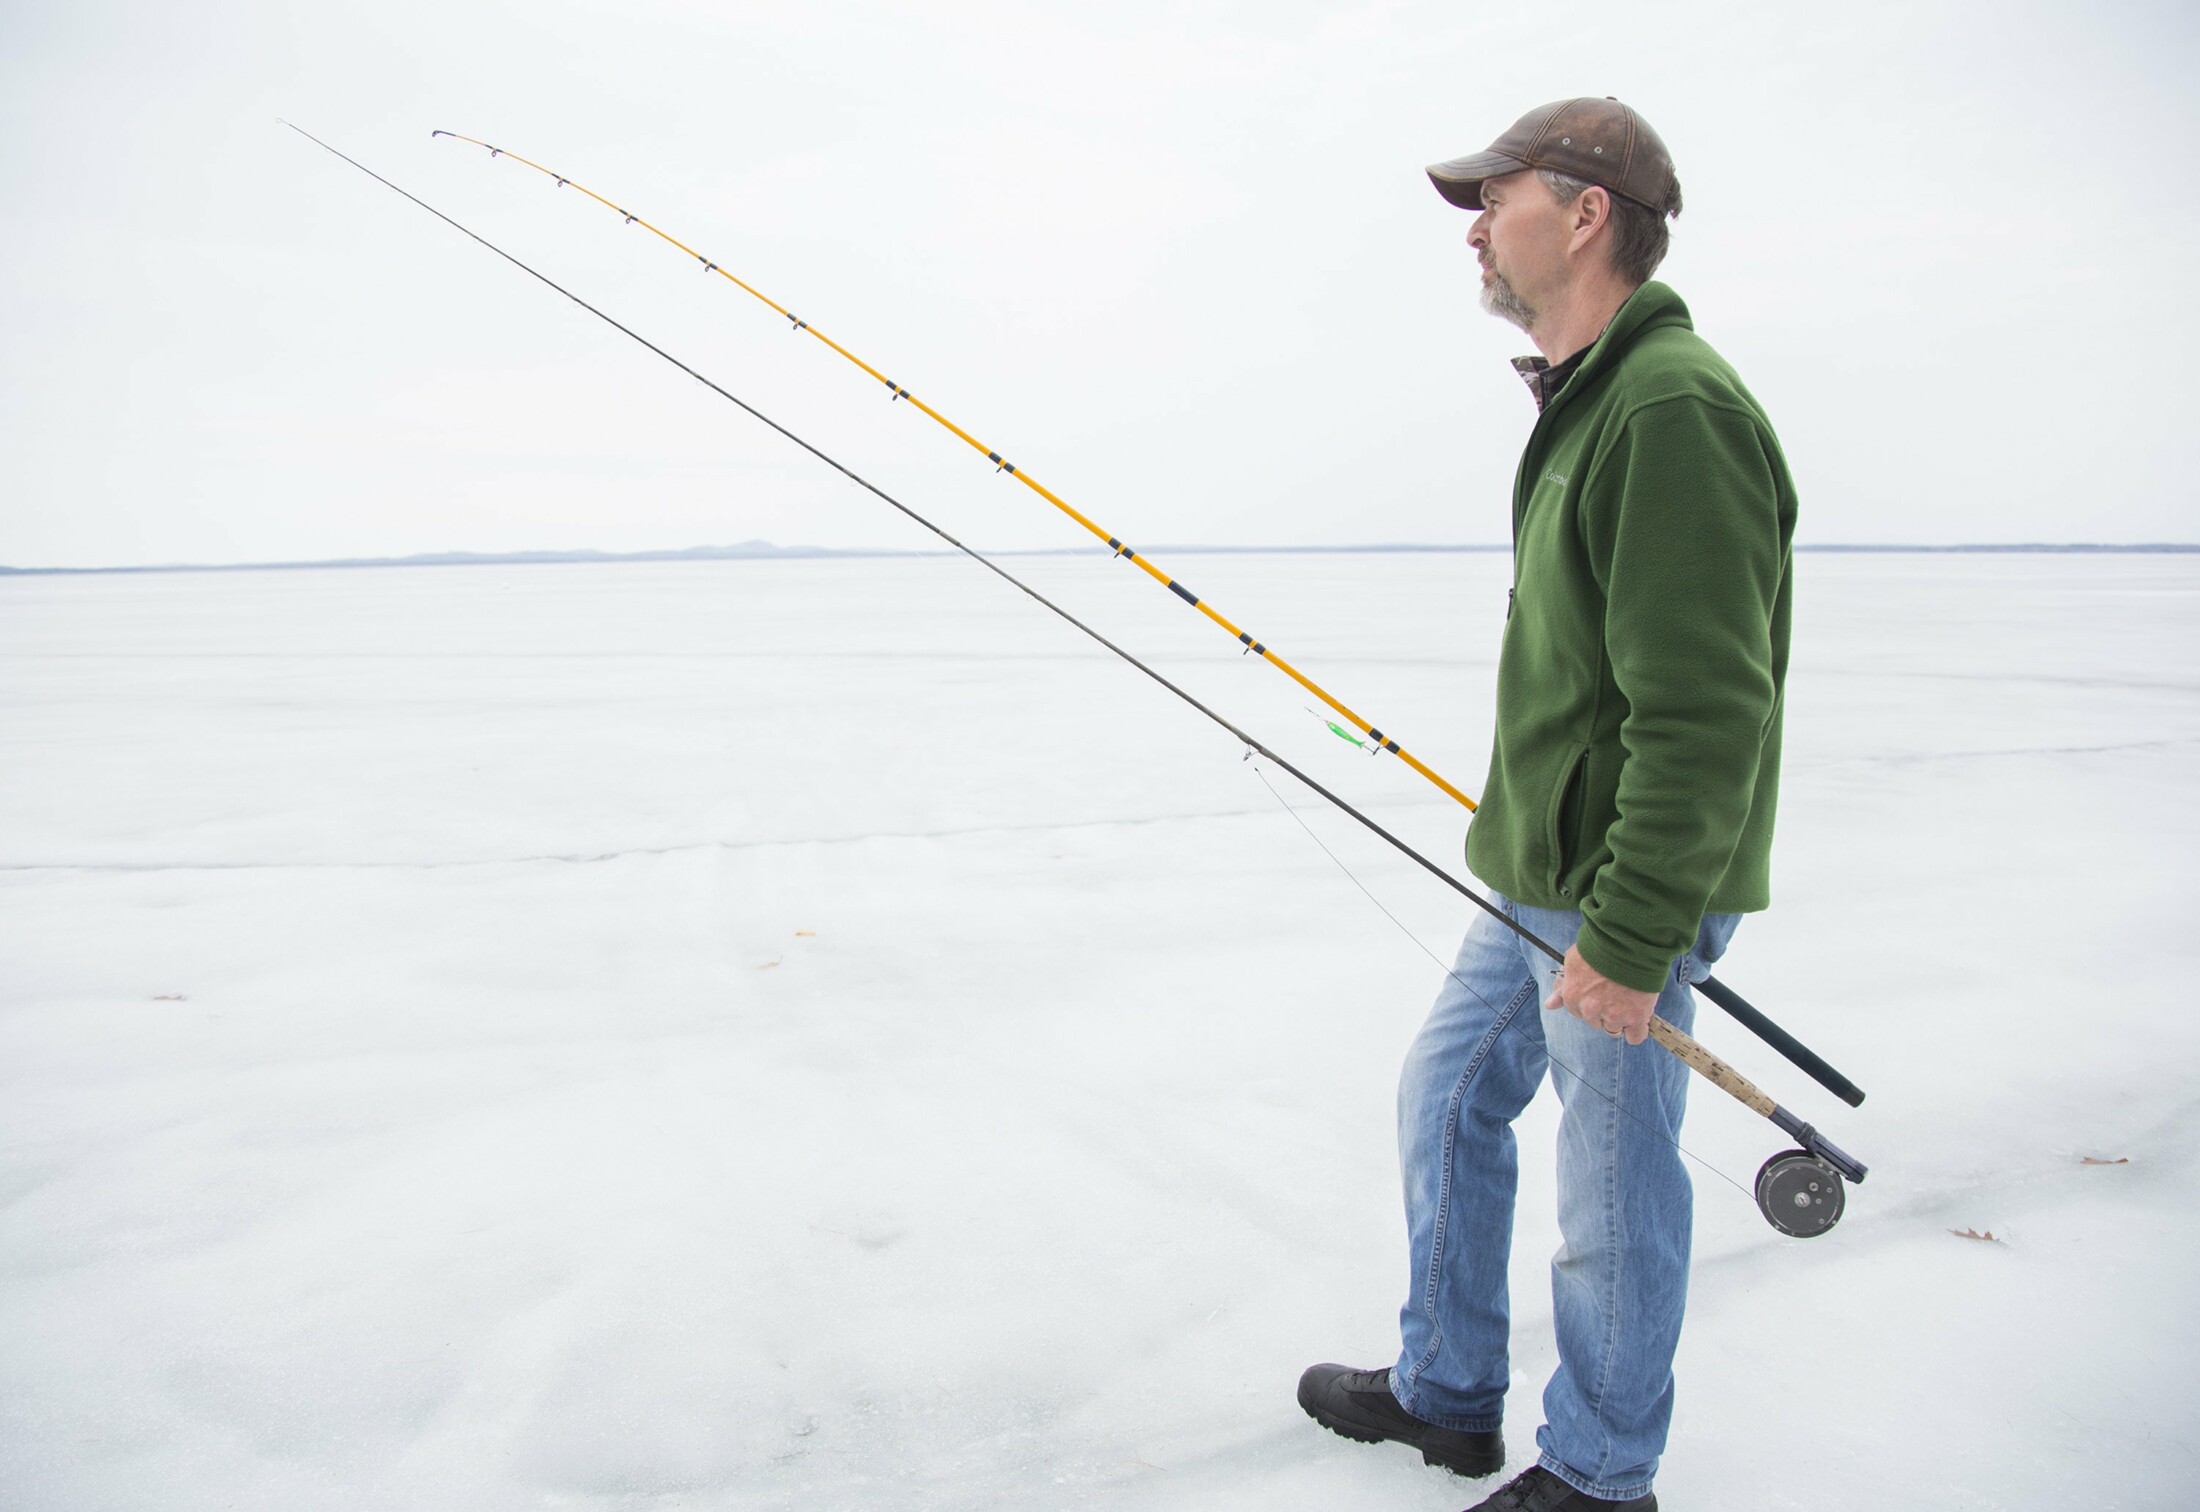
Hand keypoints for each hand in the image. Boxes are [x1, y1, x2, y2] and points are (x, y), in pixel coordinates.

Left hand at [1543, 943, 1658, 1045]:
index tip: (1598, 992)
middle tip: (1614, 992)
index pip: (1577, 1012)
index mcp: (1572, 997)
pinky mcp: (1636, 1017)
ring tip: (1629, 997)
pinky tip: (1639, 1019)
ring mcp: (1614, 1015)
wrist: (1628, 942)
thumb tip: (1550, 1005)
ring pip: (1615, 1028)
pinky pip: (1635, 1036)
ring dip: (1621, 1018)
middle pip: (1596, 1022)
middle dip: (1603, 1010)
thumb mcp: (1572, 962)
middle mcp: (1590, 1009)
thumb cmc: (1599, 947)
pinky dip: (1637, 1030)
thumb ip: (1562, 986)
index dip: (1589, 1001)